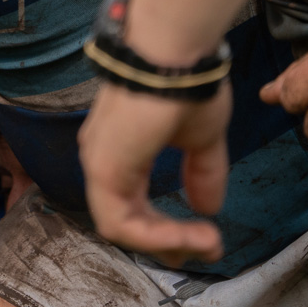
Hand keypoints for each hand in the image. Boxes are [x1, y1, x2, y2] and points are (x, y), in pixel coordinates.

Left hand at [78, 83, 231, 266]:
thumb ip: (201, 173)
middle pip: (125, 220)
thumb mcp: (200, 137)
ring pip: (122, 226)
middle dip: (168, 242)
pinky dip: (157, 236)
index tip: (207, 237)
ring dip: (168, 242)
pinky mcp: (103, 170)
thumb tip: (208, 208)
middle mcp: (102, 157)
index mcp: (119, 149)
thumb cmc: (184, 85)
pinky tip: (191, 234)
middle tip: (208, 248)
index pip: (132, 204)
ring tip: (208, 242)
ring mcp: (98, 164)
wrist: (174, 58)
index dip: (167, 229)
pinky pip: (122, 222)